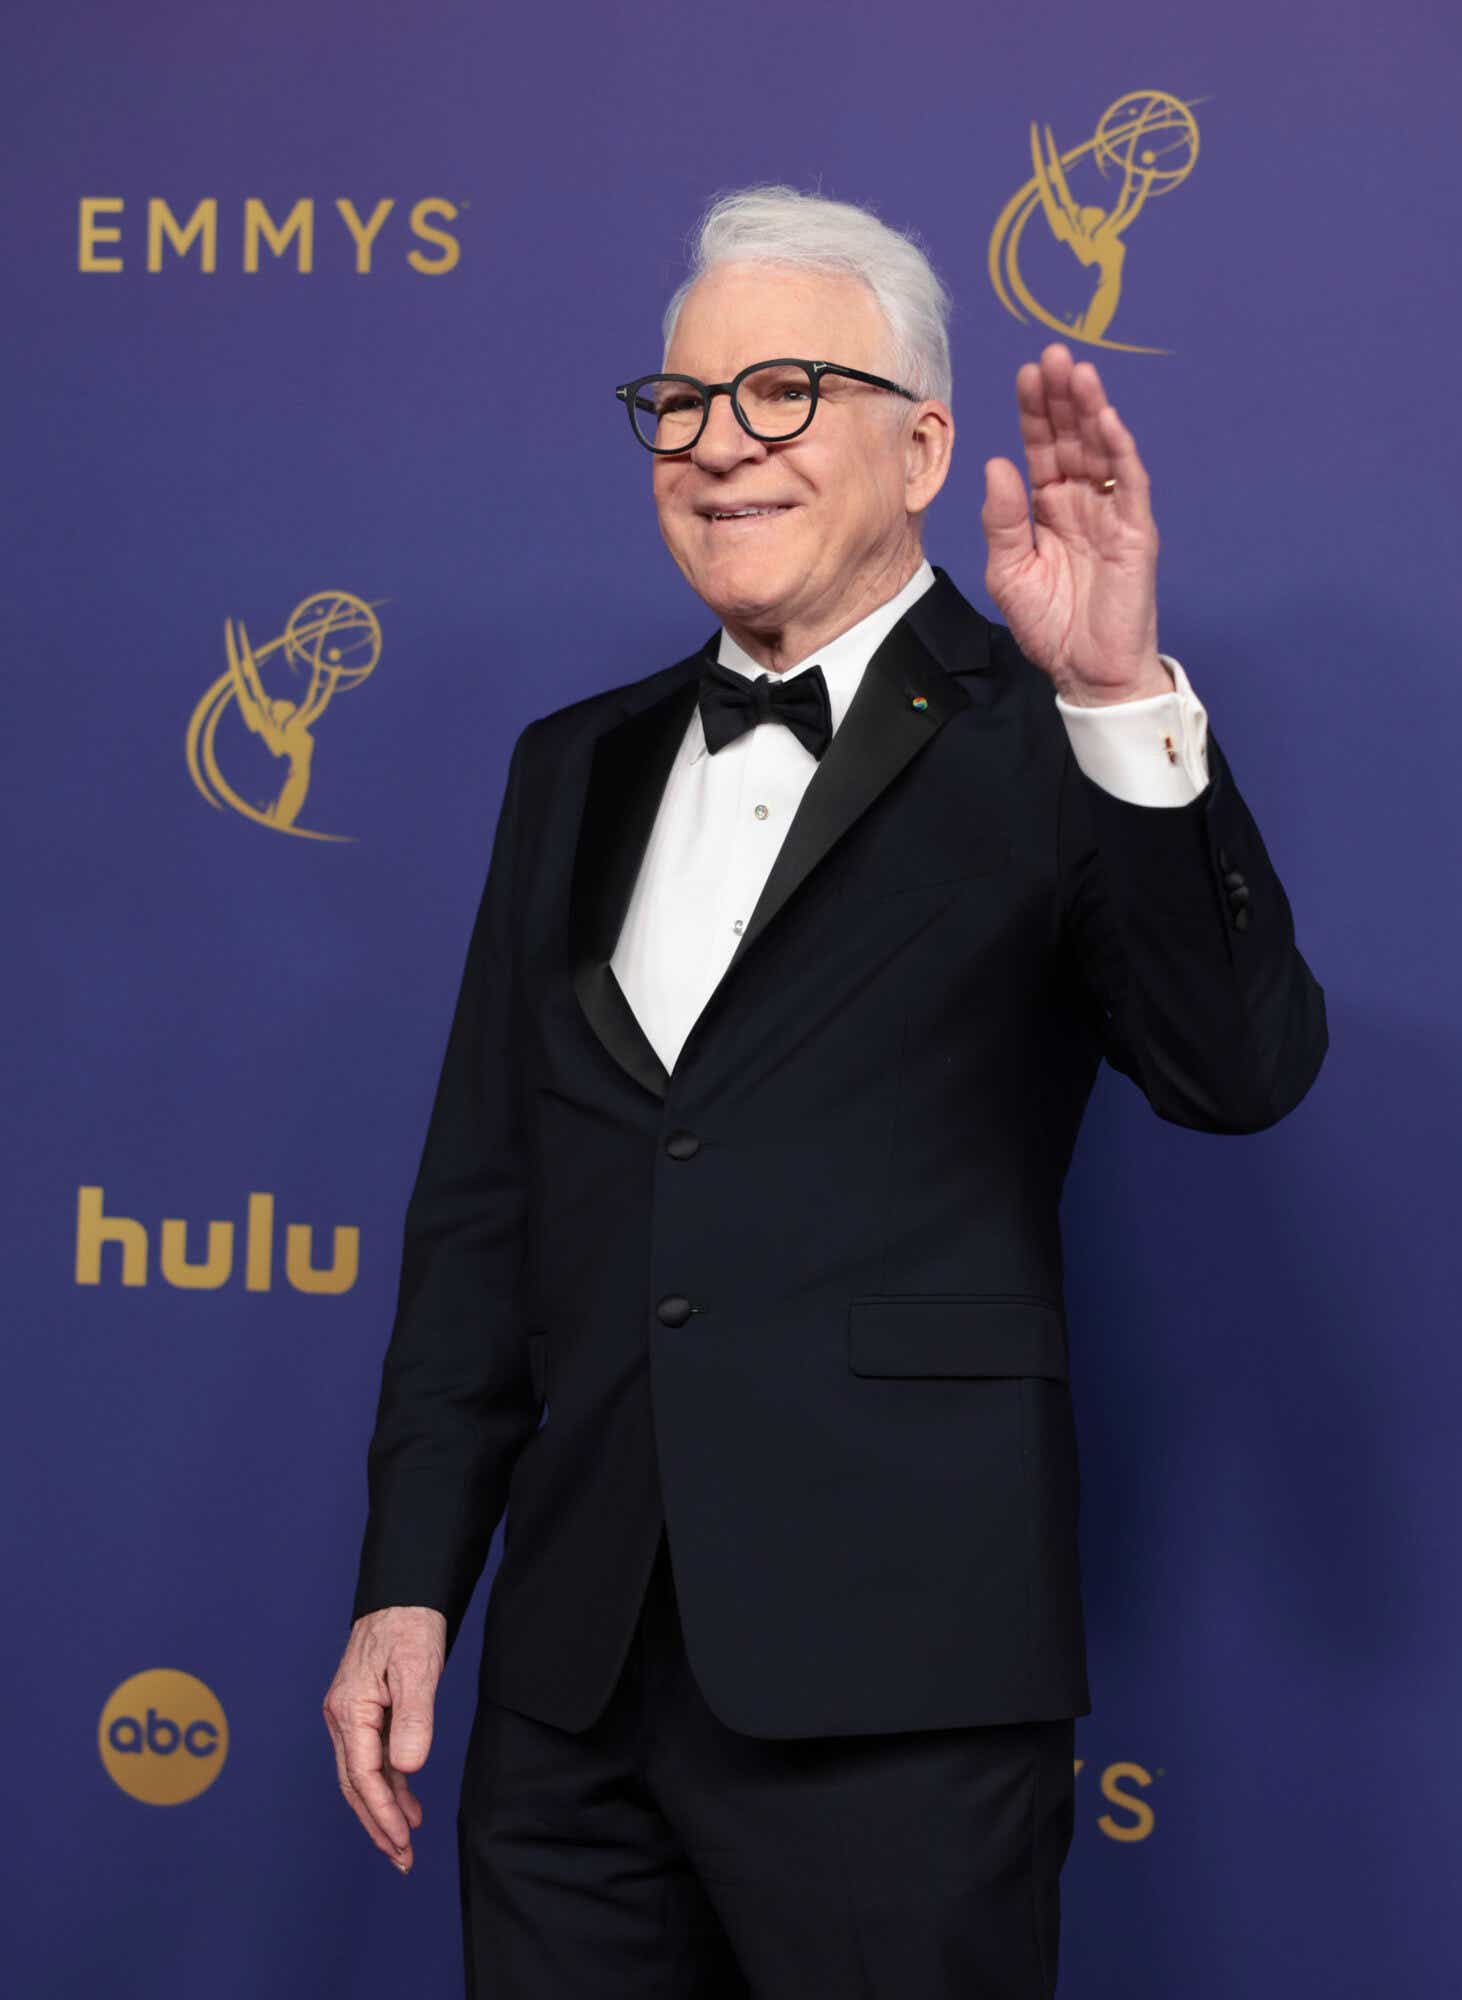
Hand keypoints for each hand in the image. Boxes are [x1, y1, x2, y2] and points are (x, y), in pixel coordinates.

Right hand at [323, 1605, 446, 1873]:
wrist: (402, 1595)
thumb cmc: (409, 1626)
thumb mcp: (418, 1669)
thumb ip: (413, 1719)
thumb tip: (407, 1769)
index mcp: (349, 1709)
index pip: (363, 1775)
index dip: (382, 1812)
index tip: (402, 1841)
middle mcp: (342, 1717)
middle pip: (355, 1785)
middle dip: (377, 1825)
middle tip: (401, 1860)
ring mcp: (350, 1716)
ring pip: (362, 1776)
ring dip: (383, 1811)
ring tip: (406, 1844)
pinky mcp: (363, 1712)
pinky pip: (372, 1759)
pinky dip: (389, 1785)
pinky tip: (408, 1803)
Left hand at [981, 342, 1169, 705]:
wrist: (1086, 672)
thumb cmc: (1049, 624)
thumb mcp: (1009, 571)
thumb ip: (1003, 520)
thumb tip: (997, 465)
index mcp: (1048, 507)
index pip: (1042, 447)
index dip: (1035, 411)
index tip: (1026, 373)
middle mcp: (1081, 501)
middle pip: (1073, 437)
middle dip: (1063, 396)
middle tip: (1054, 355)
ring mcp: (1112, 513)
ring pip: (1103, 450)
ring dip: (1092, 410)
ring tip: (1079, 373)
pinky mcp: (1136, 532)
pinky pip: (1129, 484)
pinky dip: (1120, 451)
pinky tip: (1106, 422)